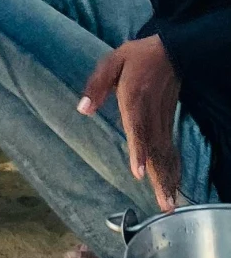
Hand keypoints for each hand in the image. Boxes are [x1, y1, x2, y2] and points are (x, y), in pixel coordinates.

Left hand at [80, 35, 180, 209]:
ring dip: (168, 179)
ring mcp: (162, 120)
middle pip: (155, 150)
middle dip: (158, 178)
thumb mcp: (112, 62)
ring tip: (169, 204)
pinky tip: (175, 185)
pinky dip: (174, 168)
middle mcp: (151, 114)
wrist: (170, 52)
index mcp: (135, 98)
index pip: (137, 128)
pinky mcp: (168, 123)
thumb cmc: (136, 57)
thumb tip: (82, 108)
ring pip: (164, 154)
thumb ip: (96, 86)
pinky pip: (170, 149)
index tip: (138, 172)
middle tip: (164, 204)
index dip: (138, 151)